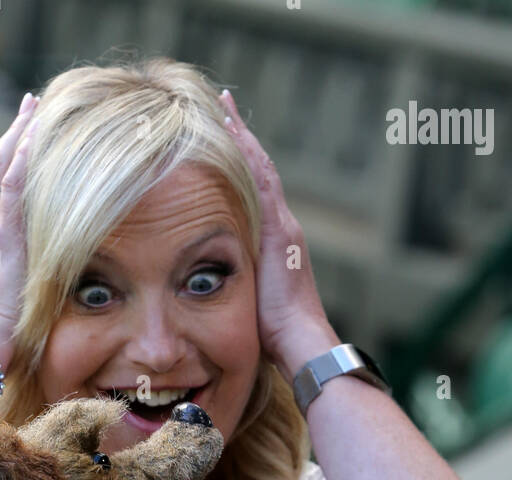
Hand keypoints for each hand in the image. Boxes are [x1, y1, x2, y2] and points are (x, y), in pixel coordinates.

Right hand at [0, 92, 41, 359]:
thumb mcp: (4, 302)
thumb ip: (15, 283)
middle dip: (12, 137)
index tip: (21, 142)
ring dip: (19, 135)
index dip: (6, 165)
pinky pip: (13, 185)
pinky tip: (38, 133)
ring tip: (36, 106)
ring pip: (1, 169)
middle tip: (30, 107)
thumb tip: (35, 286)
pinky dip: (24, 157)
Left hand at [218, 89, 334, 369]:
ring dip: (242, 137)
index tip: (223, 140)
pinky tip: (232, 132)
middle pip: (260, 172)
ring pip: (260, 170)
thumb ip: (238, 290)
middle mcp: (284, 228)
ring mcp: (283, 227)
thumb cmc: (275, 339)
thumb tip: (210, 295)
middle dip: (241, 139)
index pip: (256, 195)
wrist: (301, 343)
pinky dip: (247, 155)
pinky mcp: (279, 231)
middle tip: (223, 105)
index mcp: (276, 245)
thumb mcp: (250, 306)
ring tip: (223, 106)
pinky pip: (261, 182)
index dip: (241, 166)